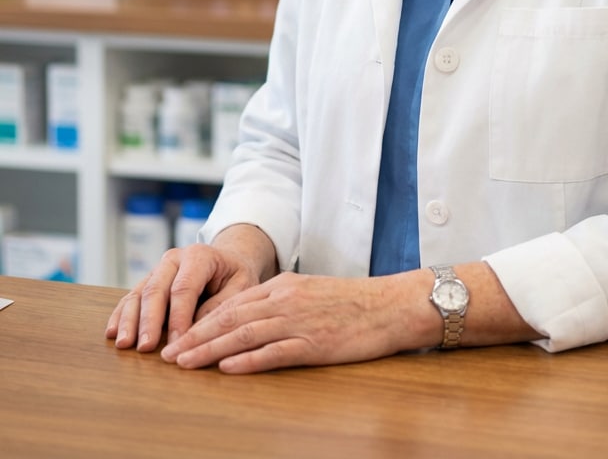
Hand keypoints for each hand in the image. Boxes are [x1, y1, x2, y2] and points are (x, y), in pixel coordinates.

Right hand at [105, 239, 266, 352]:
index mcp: (199, 256)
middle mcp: (174, 259)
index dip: (178, 317)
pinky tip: (113, 333)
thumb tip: (197, 329)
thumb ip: (222, 305)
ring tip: (124, 344)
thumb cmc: (236, 276)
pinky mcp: (148, 282)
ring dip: (130, 320)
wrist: (227, 261)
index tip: (176, 342)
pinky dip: (121, 315)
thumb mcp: (242, 286)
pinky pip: (131, 297)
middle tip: (144, 347)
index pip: (184, 288)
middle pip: (156, 289)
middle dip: (149, 320)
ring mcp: (158, 269)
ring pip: (139, 293)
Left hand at [160, 271, 428, 373]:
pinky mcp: (314, 344)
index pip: (233, 303)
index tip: (178, 335)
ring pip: (244, 335)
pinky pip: (274, 352)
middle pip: (231, 318)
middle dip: (196, 336)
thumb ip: (281, 300)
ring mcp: (299, 322)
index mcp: (284, 286)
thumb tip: (249, 317)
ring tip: (185, 363)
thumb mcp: (312, 291)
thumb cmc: (353, 302)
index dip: (202, 320)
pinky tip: (227, 368)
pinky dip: (247, 361)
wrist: (391, 305)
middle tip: (168, 354)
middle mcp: (286, 300)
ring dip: (210, 349)